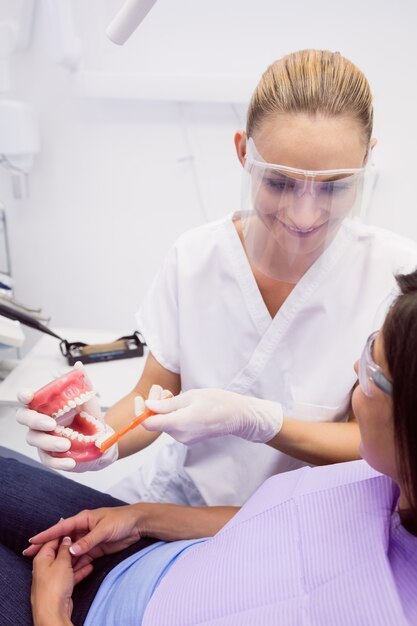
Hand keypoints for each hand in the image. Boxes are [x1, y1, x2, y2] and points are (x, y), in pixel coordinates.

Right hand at [16, 362, 117, 471]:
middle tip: (52, 424)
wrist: (101, 440)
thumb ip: (83, 383)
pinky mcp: (50, 455)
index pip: (27, 399)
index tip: (28, 396)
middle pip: (24, 418)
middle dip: (35, 420)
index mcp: (46, 405)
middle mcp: (39, 421)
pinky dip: (58, 462)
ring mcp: (42, 439)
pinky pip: (47, 460)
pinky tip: (70, 461)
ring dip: (49, 442)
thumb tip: (78, 366)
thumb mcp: (89, 400)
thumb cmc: (88, 418)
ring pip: (34, 439)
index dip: (23, 396)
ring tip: (67, 444)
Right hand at [24, 505, 146, 560]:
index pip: (61, 528)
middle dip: (47, 546)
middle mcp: (84, 529)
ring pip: (70, 550)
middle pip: (62, 540)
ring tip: (44, 565)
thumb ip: (88, 541)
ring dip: (59, 557)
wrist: (138, 524)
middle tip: (30, 554)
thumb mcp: (104, 529)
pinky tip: (65, 570)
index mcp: (83, 519)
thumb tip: (71, 550)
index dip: (47, 534)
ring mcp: (89, 539)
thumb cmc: (122, 519)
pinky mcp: (95, 548)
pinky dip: (74, 563)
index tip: (33, 540)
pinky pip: (81, 557)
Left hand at [31, 536, 91, 625]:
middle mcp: (45, 566)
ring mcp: (53, 577)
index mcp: (42, 557)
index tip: (74, 526)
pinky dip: (79, 571)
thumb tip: (66, 539)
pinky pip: (70, 575)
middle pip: (60, 551)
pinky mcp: (60, 587)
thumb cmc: (54, 586)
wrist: (53, 612)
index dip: (63, 531)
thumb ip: (65, 549)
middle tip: (85, 539)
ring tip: (91, 552)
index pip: (52, 539)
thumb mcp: (62, 562)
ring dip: (78, 559)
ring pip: (67, 564)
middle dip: (72, 546)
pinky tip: (90, 567)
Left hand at [143, 388, 282, 444]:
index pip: (148, 423)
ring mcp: (185, 439)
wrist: (238, 416)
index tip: (140, 398)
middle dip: (153, 406)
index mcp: (179, 423)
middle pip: (156, 423)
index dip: (140, 412)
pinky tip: (179, 404)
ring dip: (163, 410)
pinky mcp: (190, 439)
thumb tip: (148, 406)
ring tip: (171, 394)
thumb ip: (167, 404)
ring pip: (165, 424)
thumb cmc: (218, 402)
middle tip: (160, 389)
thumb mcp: (191, 396)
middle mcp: (180, 435)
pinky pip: (174, 427)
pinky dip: (172, 415)